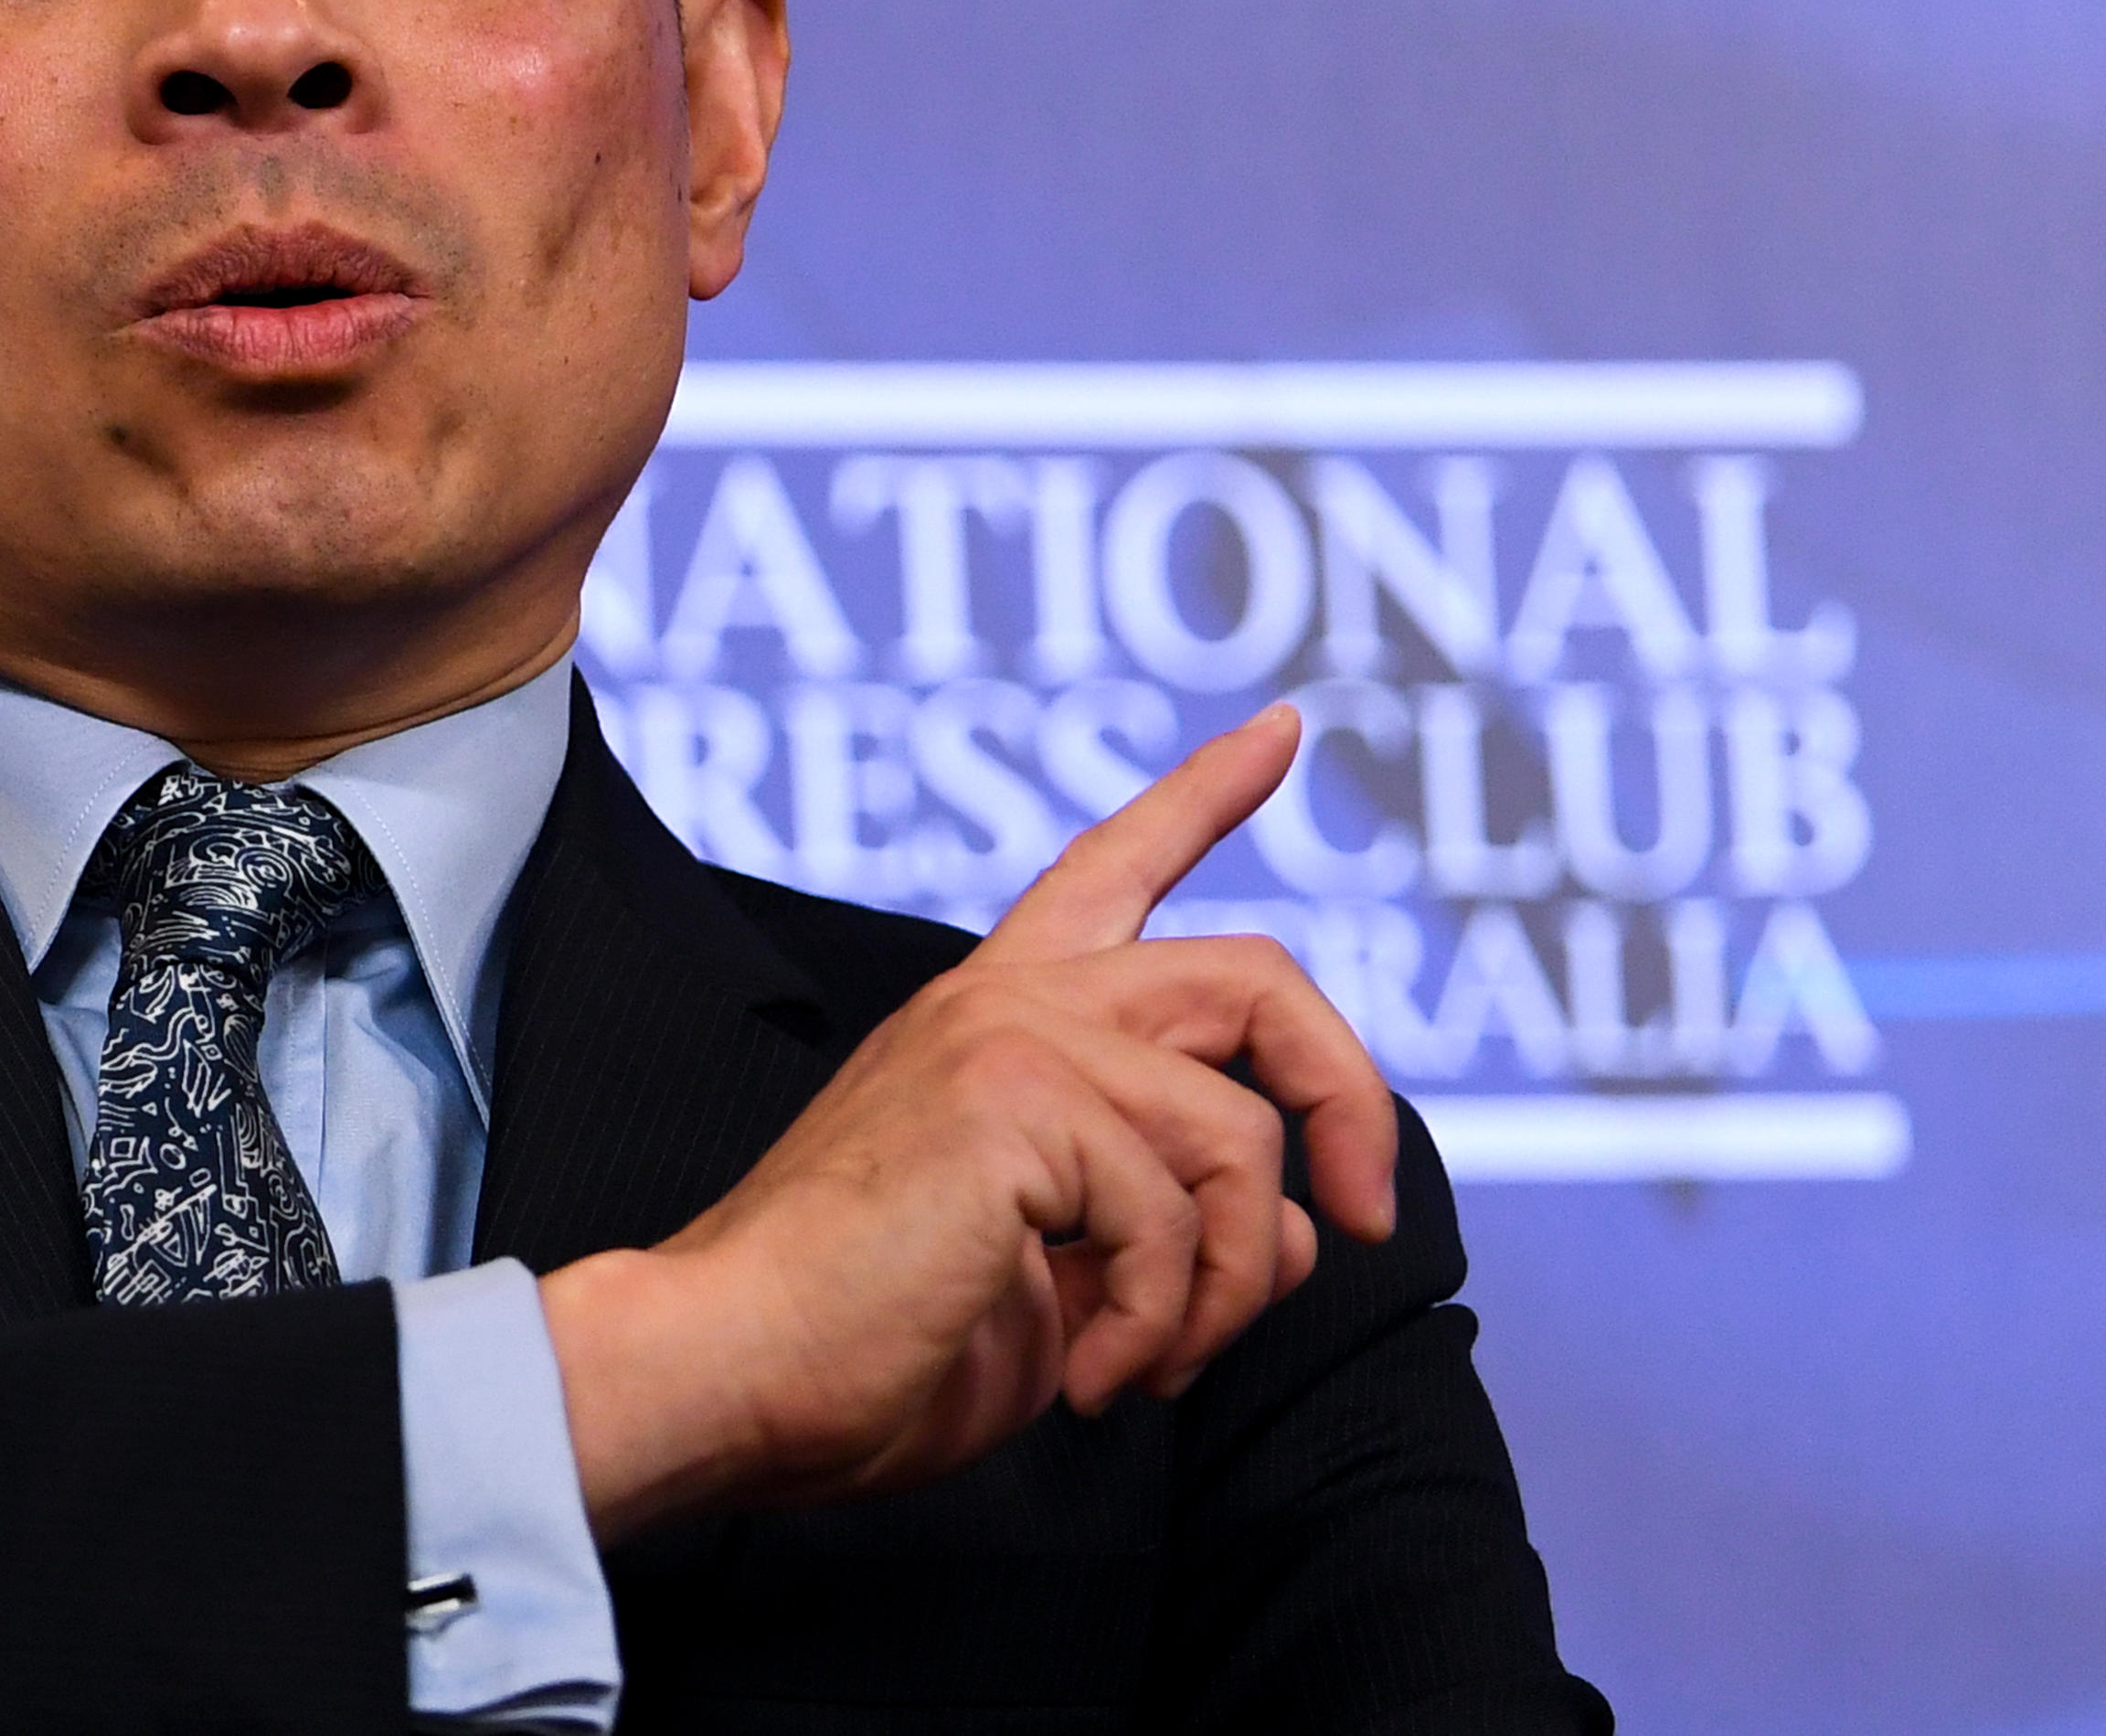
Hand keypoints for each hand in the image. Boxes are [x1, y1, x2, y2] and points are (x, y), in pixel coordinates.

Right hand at [535, 705, 1400, 1537]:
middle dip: (1351, 1098)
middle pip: (1254, 978)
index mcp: (996, 1015)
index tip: (1280, 731)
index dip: (1206, 796)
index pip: (1113, 868)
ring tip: (1149, 1367)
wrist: (736, 1362)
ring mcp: (1013, 1035)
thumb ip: (1168, 1221)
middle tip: (1369, 1220)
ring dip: (1227, 1288)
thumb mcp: (1060, 1271)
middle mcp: (1009, 998)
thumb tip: (1304, 1229)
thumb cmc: (868, 1334)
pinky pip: (1179, 1222)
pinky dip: (1159, 1329)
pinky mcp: (1016, 1099)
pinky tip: (1090, 1375)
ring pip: (1241, 1138)